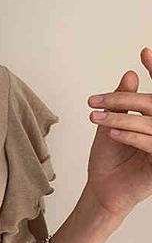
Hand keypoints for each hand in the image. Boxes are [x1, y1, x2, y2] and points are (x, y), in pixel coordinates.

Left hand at [86, 46, 151, 217]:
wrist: (102, 190)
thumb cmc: (108, 159)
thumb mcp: (110, 126)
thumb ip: (120, 103)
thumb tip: (130, 74)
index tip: (144, 52)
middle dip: (124, 99)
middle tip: (97, 100)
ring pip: (150, 124)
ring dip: (121, 119)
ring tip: (97, 118)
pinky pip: (151, 144)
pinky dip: (131, 137)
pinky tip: (113, 134)